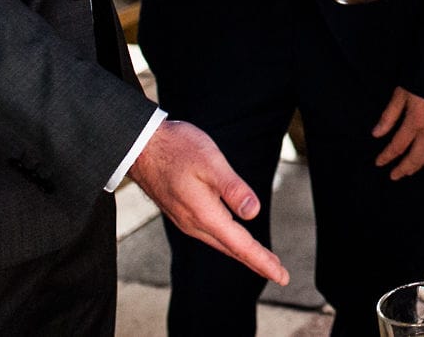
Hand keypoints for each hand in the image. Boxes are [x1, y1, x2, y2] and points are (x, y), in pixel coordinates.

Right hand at [128, 120, 288, 285]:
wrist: (141, 146)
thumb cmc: (177, 148)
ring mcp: (186, 220)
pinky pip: (210, 235)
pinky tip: (233, 239)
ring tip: (263, 260)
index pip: (240, 245)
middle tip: (280, 274)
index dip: (263, 261)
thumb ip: (233, 188)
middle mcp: (194, 223)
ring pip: (220, 243)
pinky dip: (228, 242)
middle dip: (257, 261)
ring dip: (243, 253)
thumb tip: (253, 212)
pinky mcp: (181, 212)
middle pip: (232, 249)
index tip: (282, 276)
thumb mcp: (211, 162)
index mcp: (205, 214)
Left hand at [373, 87, 423, 179]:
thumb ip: (388, 116)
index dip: (387, 157)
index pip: (398, 147)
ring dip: (417, 165)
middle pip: (415, 157)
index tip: (378, 163)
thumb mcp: (400, 94)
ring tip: (407, 171)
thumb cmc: (420, 78)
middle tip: (393, 176)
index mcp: (415, 122)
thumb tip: (376, 134)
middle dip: (403, 169)